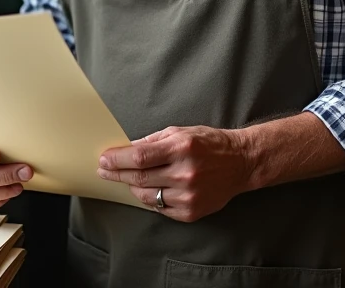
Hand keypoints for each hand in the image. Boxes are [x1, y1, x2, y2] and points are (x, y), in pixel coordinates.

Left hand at [97, 125, 252, 221]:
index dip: (117, 160)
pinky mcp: (192, 212)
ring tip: (128, 179)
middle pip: (139, 178)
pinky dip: (151, 199)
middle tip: (104, 170)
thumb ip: (152, 142)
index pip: (139, 157)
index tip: (103, 160)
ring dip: (132, 187)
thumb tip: (125, 150)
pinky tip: (150, 190)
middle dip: (117, 174)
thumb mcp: (179, 132)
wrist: (240, 163)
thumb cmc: (208, 144)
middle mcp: (185, 173)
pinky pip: (160, 209)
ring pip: (147, 196)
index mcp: (181, 149)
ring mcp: (189, 195)